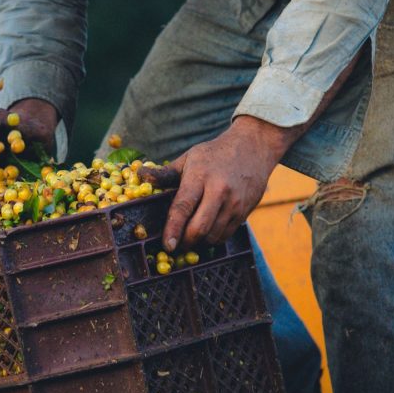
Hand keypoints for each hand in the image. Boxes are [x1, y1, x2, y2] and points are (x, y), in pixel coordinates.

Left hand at [141, 116, 291, 248]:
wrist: (253, 147)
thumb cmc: (214, 154)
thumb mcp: (189, 158)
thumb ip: (165, 173)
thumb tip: (140, 176)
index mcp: (200, 176)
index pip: (183, 207)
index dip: (173, 229)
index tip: (167, 245)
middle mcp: (219, 191)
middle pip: (199, 227)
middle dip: (185, 241)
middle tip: (176, 244)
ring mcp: (235, 203)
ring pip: (214, 235)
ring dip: (199, 241)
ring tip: (191, 236)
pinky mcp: (245, 211)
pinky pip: (226, 234)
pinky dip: (214, 238)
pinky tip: (207, 231)